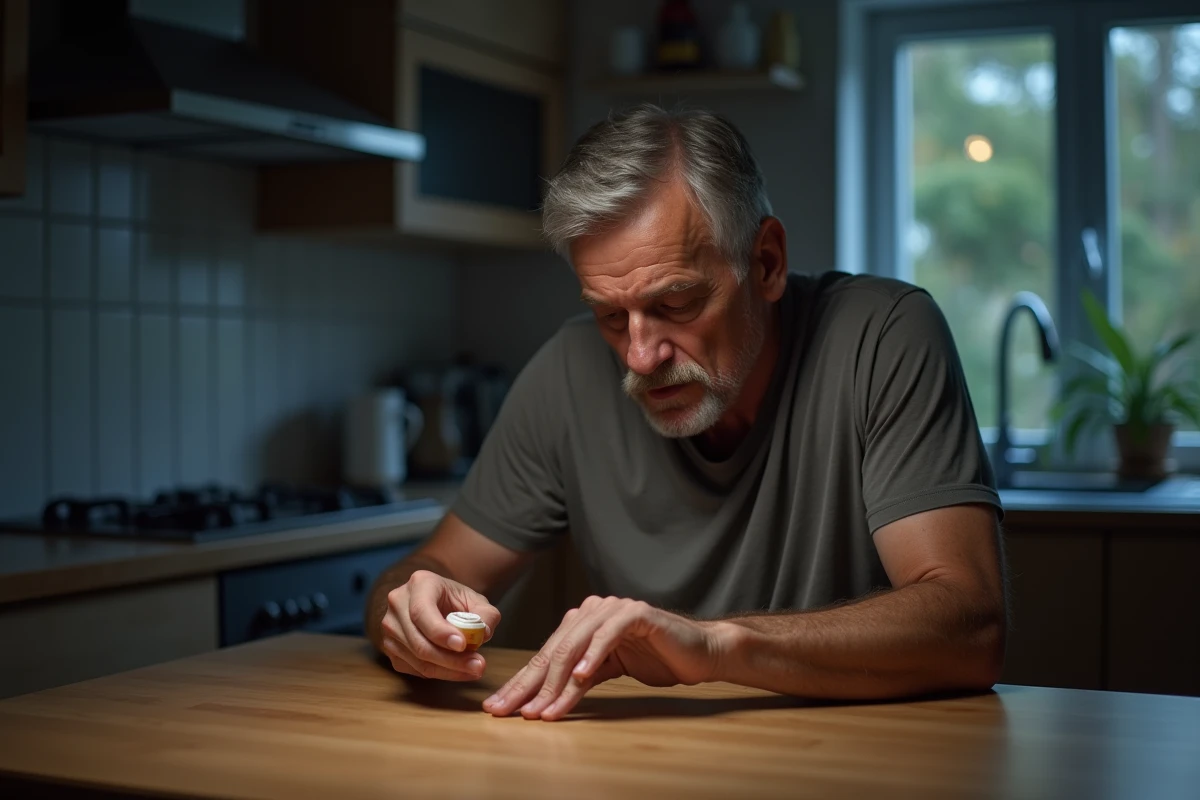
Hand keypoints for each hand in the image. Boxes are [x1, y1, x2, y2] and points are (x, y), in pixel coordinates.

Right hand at [379, 570, 500, 680]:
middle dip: (451, 659)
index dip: (440, 632)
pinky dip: (439, 673)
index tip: (462, 645)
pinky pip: (414, 669)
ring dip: (448, 670)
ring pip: (417, 659)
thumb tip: (483, 633)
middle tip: (478, 666)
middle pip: (418, 641)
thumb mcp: (475, 600)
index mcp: (419, 584)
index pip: (421, 611)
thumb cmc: (454, 601)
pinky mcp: (390, 648)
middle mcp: (398, 604)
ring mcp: (390, 628)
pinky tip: (458, 671)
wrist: (433, 602)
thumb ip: (485, 614)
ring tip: (474, 669)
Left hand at [482, 595, 722, 720]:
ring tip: (542, 708)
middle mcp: (592, 611)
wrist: (698, 652)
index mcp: (582, 623)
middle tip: (508, 711)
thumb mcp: (606, 673)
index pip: (545, 656)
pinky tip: (581, 677)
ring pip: (575, 645)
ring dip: (557, 681)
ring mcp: (613, 609)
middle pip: (553, 651)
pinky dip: (593, 656)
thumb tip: (540, 704)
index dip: (521, 684)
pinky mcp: (636, 613)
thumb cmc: (655, 660)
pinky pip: (608, 635)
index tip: (499, 708)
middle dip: (528, 686)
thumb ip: (577, 681)